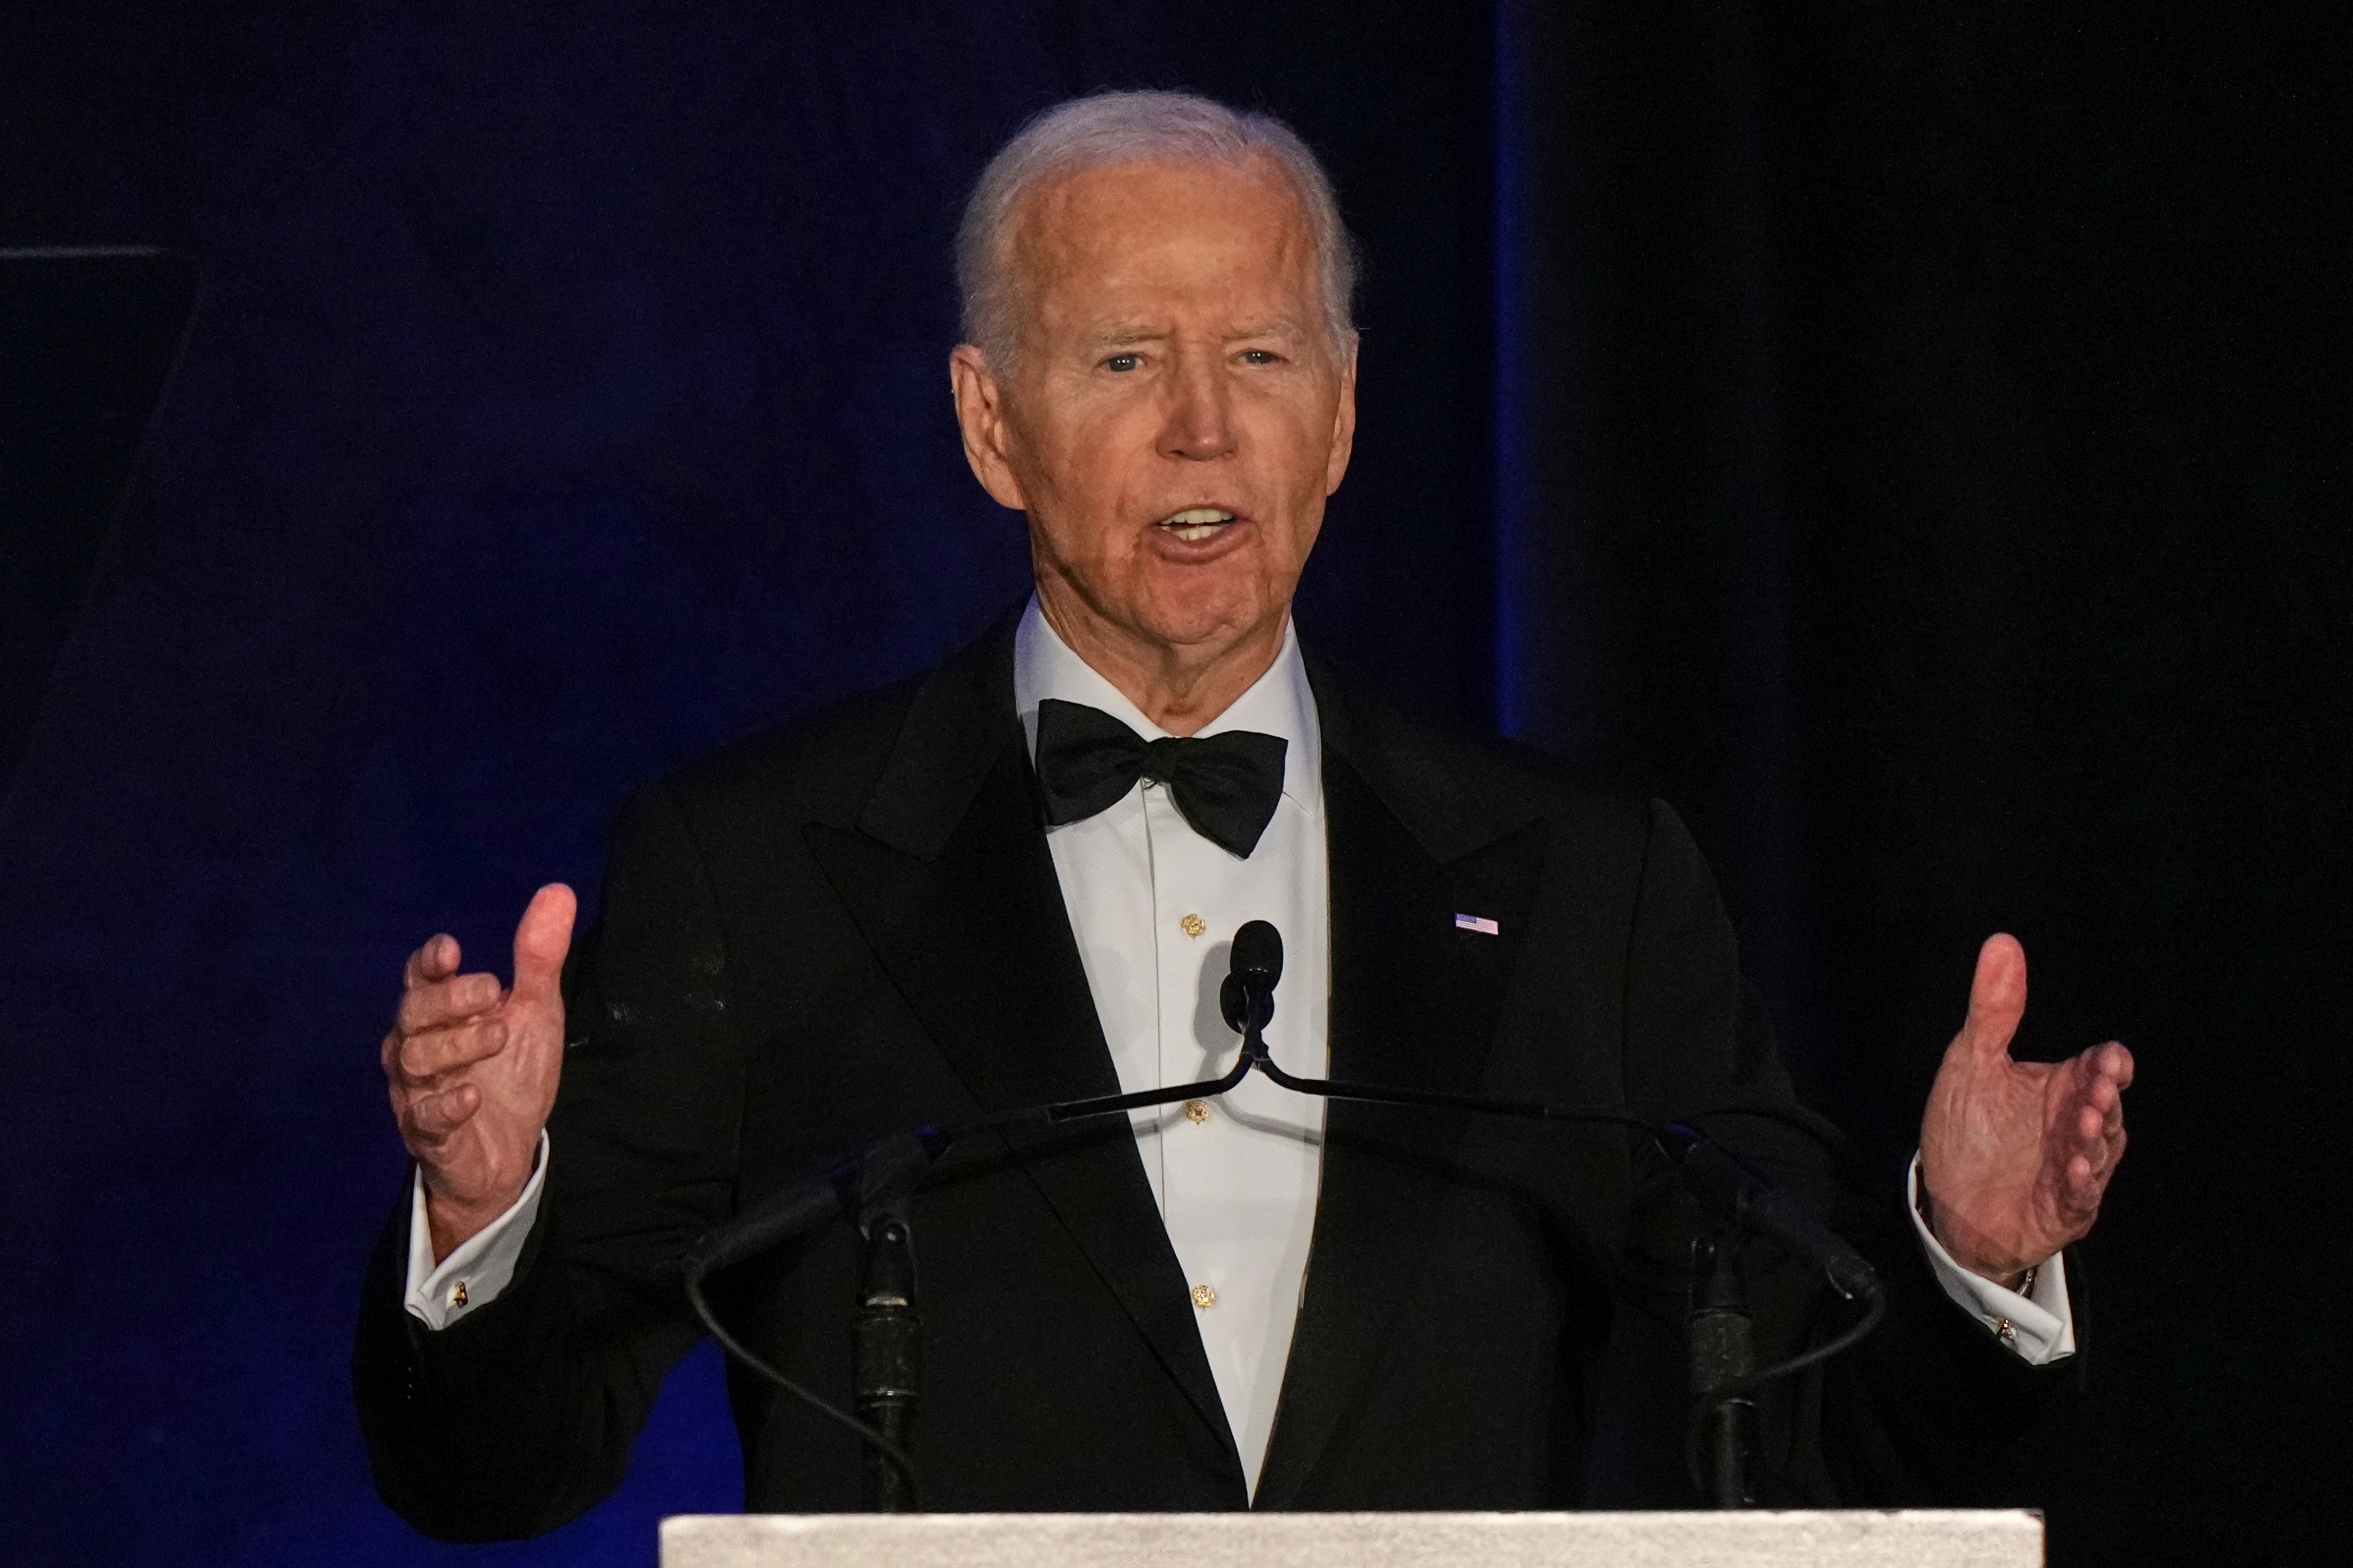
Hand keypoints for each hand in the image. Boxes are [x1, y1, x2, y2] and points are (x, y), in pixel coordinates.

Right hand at [381, 884, 576, 1261]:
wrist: (508, 1151)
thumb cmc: (510, 1073)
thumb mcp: (533, 1011)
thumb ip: (537, 958)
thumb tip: (558, 891)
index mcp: (439, 1014)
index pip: (420, 979)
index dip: (428, 962)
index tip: (450, 948)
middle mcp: (418, 1048)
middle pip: (413, 1014)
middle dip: (448, 998)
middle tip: (490, 991)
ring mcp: (417, 1092)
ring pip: (414, 1060)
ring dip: (455, 1045)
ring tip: (497, 1035)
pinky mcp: (429, 1135)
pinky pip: (425, 1118)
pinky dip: (446, 1106)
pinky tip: (472, 1096)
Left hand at [1918, 933, 2133, 1286]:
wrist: (1949, 1200)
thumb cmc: (1968, 1128)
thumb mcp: (1972, 1062)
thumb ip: (1994, 1009)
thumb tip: (2002, 942)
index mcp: (2061, 1087)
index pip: (2097, 1068)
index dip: (2108, 1064)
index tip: (2110, 1057)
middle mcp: (2075, 1125)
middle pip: (2104, 1107)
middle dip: (2104, 1096)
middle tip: (2099, 1086)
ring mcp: (2074, 1169)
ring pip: (2097, 1151)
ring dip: (2094, 1137)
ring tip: (2086, 1120)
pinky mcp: (2063, 1208)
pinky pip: (2079, 1196)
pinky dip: (2080, 1184)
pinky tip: (2074, 1170)